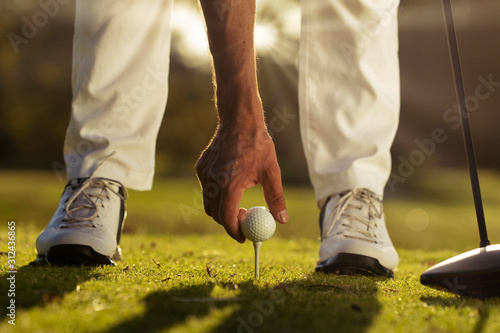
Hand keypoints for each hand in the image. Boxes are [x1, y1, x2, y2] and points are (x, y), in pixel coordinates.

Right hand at [196, 124, 287, 242]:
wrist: (239, 118)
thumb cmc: (257, 143)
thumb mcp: (271, 171)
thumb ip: (276, 198)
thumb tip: (282, 220)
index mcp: (229, 184)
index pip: (226, 218)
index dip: (234, 232)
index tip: (244, 237)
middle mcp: (213, 180)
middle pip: (215, 213)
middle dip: (228, 222)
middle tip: (243, 222)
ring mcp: (204, 173)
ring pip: (208, 202)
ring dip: (221, 209)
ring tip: (239, 205)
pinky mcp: (201, 167)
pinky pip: (206, 188)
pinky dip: (216, 194)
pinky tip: (231, 185)